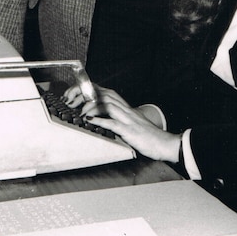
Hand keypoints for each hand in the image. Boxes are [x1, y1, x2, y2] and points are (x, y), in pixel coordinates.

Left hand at [63, 84, 181, 161]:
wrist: (165, 144)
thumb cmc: (148, 137)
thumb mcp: (130, 125)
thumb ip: (117, 120)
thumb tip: (99, 122)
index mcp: (125, 108)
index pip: (104, 92)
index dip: (88, 91)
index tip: (74, 96)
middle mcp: (126, 110)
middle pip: (104, 94)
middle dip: (85, 95)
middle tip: (71, 101)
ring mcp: (129, 119)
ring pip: (108, 105)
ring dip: (91, 107)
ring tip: (79, 112)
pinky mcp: (130, 131)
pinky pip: (114, 123)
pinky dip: (100, 121)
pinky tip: (90, 121)